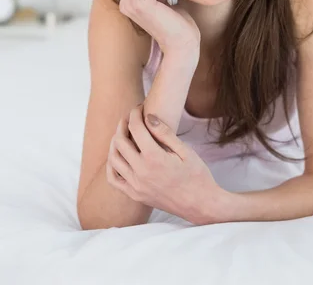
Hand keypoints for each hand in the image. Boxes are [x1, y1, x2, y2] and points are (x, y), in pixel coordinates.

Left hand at [106, 105, 221, 224]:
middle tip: (130, 117)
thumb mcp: (185, 150)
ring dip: (115, 142)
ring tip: (123, 133)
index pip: (135, 128)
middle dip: (123, 124)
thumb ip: (164, 133)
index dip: (135, 114)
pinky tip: (117, 156)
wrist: (200, 204)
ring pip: (113, 158)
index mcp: (154, 158)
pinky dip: (111, 165)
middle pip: (120, 141)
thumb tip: (148, 117)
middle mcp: (141, 172)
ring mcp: (136, 186)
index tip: (139, 107)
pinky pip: (114, 179)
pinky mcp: (135, 195)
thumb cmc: (197, 175)